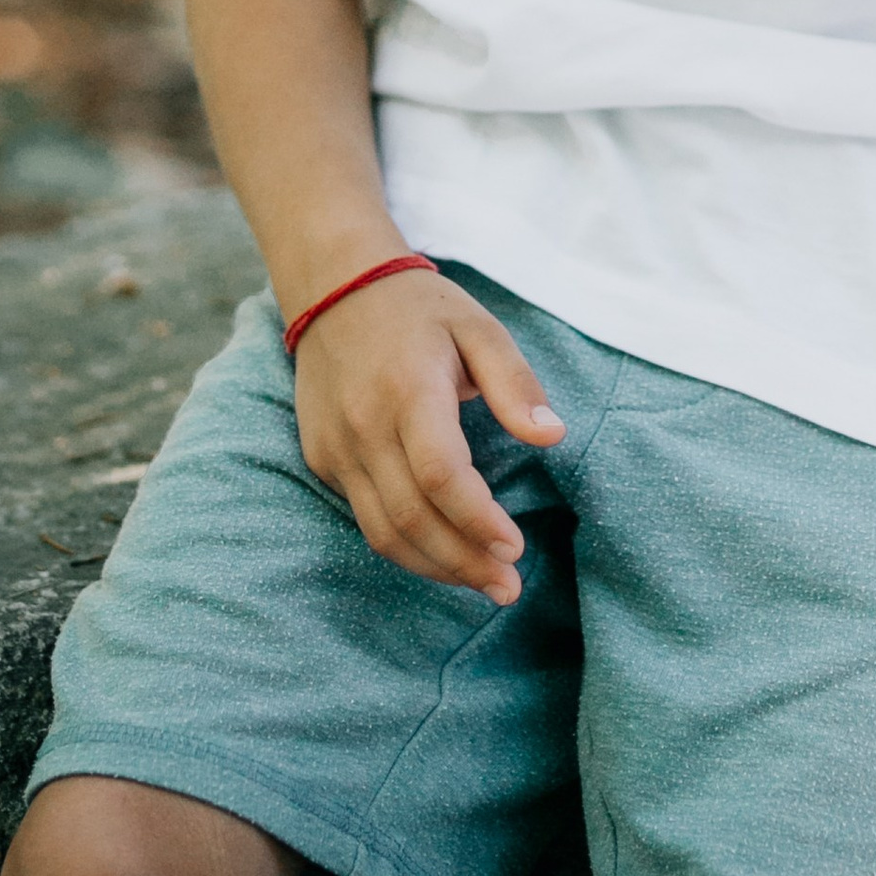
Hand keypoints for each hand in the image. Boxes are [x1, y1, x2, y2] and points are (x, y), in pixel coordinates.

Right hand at [291, 269, 564, 602]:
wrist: (334, 289)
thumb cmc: (419, 309)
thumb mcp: (479, 327)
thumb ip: (516, 382)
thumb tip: (552, 436)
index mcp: (408, 390)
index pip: (440, 474)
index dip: (477, 520)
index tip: (515, 547)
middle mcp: (364, 425)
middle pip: (411, 517)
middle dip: (463, 562)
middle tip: (508, 587)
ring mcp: (336, 447)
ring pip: (383, 531)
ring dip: (434, 567)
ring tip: (482, 583)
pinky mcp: (322, 459)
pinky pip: (364, 518)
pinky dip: (405, 546)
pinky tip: (442, 554)